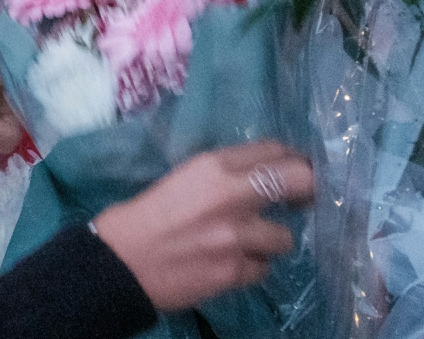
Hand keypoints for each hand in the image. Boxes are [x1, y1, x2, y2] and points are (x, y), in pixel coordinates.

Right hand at [91, 141, 313, 310]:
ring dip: (268, 241)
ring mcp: (237, 237)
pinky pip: (263, 268)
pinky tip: (227, 264)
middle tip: (299, 200)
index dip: (292, 160)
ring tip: (244, 244)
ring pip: (285, 237)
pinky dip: (249, 267)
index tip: (295, 170)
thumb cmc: (141, 217)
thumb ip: (222, 175)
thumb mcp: (182, 179)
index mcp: (212, 166)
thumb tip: (262, 176)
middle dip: (306, 190)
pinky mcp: (235, 272)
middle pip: (300, 180)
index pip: (275, 150)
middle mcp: (232, 196)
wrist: (117, 264)